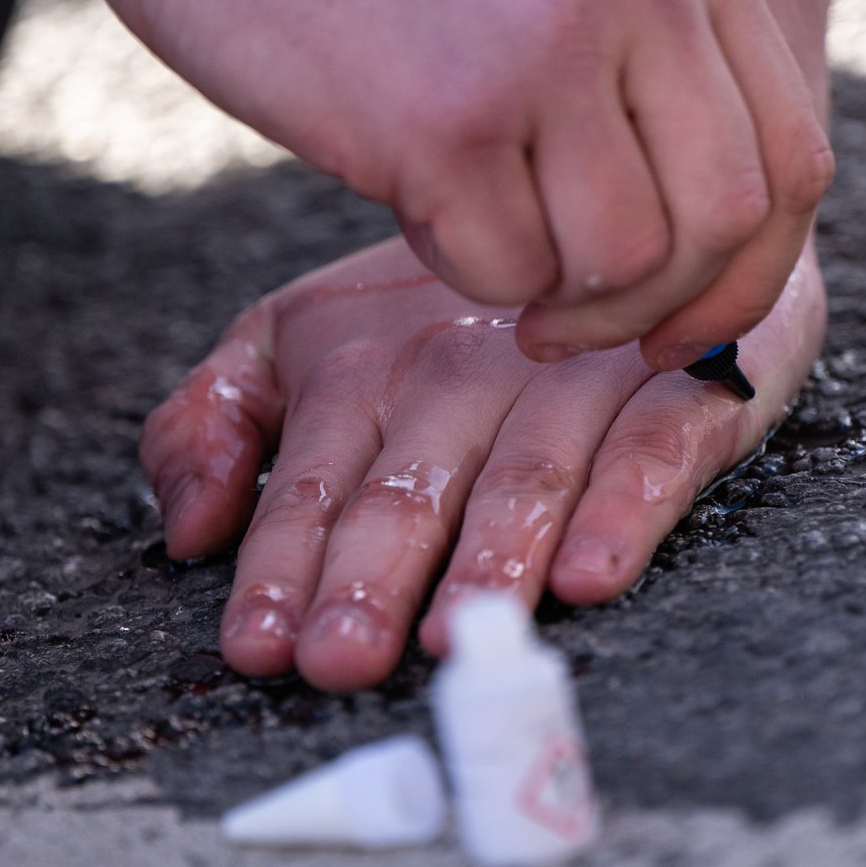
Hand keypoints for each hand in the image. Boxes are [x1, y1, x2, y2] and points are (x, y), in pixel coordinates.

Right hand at [84, 0, 832, 368]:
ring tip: (472, 232)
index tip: (676, 329)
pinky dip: (460, 269)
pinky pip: (503, 271)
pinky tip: (410, 199)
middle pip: (721, 227)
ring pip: (618, 265)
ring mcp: (544, 56)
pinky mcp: (443, 121)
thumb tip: (706, 258)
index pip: (792, 164)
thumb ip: (649, 75)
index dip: (747, 278)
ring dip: (548, 295)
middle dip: (651, 313)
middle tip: (566, 324)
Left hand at [139, 237, 824, 691]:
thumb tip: (187, 530)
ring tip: (458, 636)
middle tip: (342, 659)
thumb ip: (219, 423)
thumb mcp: (303, 343)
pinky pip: (653, 449)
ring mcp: (572, 375)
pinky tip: (591, 572)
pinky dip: (625, 509)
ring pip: (527, 476)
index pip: (311, 482)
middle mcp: (458, 371)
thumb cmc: (445, 311)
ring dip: (491, 559)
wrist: (619, 208)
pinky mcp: (677, 384)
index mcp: (359, 368)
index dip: (281, 566)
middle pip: (411, 488)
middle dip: (371, 576)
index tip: (258, 645)